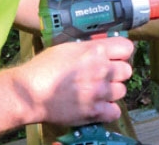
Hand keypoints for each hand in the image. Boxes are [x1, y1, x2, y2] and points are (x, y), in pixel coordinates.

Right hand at [14, 38, 133, 125]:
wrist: (31, 92)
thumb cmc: (45, 66)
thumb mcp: (70, 47)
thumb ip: (90, 48)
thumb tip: (102, 50)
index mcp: (97, 50)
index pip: (127, 48)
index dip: (122, 53)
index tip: (116, 58)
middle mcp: (102, 69)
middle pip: (127, 71)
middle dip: (117, 73)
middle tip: (105, 76)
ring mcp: (99, 91)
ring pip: (121, 91)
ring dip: (112, 92)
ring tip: (98, 92)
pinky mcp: (94, 111)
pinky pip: (115, 111)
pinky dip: (108, 111)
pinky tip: (98, 107)